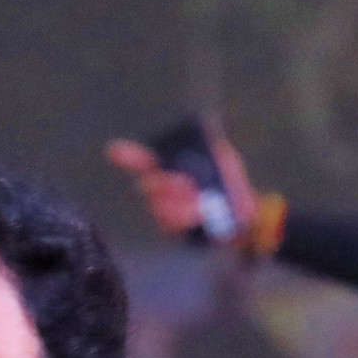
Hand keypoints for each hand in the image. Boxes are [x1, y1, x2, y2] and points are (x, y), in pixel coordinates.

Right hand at [104, 124, 259, 244]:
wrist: (243, 216)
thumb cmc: (230, 185)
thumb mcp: (224, 160)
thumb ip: (211, 145)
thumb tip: (205, 125)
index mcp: (169, 169)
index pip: (141, 161)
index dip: (127, 156)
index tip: (114, 150)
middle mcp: (161, 190)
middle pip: (149, 186)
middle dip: (167, 185)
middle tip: (189, 185)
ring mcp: (164, 211)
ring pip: (158, 207)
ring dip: (180, 205)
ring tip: (200, 204)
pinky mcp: (172, 232)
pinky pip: (169, 226)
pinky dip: (185, 219)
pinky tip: (199, 215)